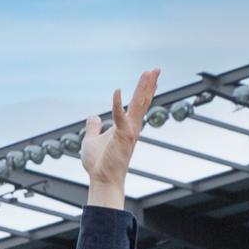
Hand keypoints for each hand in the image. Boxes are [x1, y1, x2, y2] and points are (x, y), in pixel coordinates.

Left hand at [80, 68, 160, 207]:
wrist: (101, 179)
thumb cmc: (99, 163)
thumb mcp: (91, 140)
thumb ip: (93, 127)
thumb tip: (93, 116)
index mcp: (126, 127)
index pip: (137, 105)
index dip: (144, 91)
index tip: (151, 77)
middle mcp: (132, 128)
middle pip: (142, 101)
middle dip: (149, 84)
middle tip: (157, 69)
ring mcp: (129, 132)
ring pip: (139, 106)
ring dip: (144, 88)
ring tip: (150, 73)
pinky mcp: (122, 138)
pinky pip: (120, 118)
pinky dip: (118, 105)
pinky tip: (117, 91)